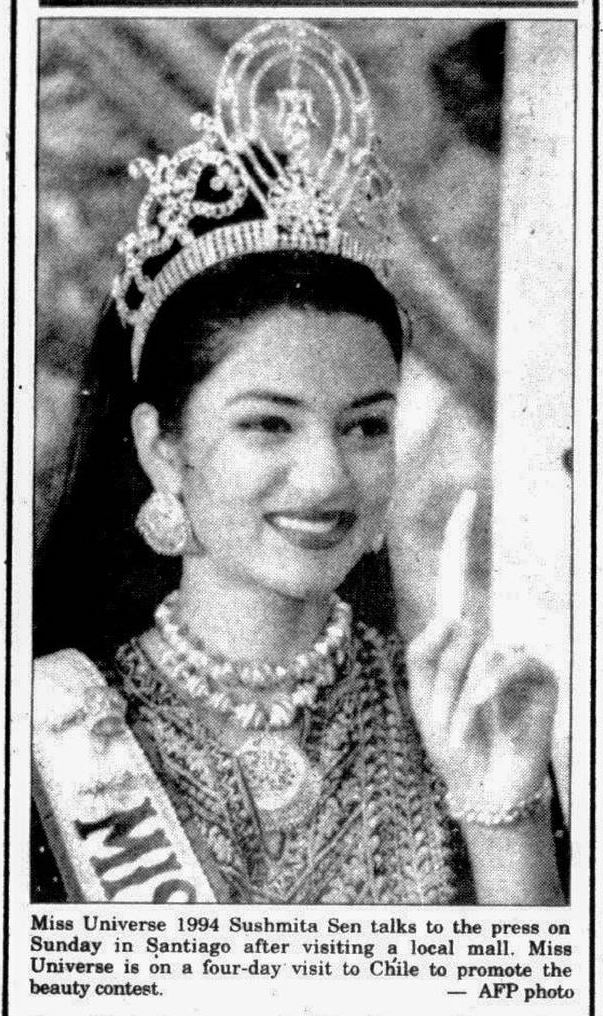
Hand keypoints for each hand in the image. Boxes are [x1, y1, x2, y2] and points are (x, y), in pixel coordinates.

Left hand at [406, 491, 557, 815]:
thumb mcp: (420, 696)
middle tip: (446, 719)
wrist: (483, 786)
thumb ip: (424, 652)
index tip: (467, 497)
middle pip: (452, 631)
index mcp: (456, 638)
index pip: (455, 578)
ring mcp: (514, 653)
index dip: (459, 538)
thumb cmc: (452, 740)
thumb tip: (456, 616)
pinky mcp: (538, 673)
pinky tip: (476, 718)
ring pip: (474, 650)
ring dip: (457, 694)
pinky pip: (502, 665)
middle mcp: (487, 637)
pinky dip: (481, 695)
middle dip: (438, 681)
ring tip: (461, 725)